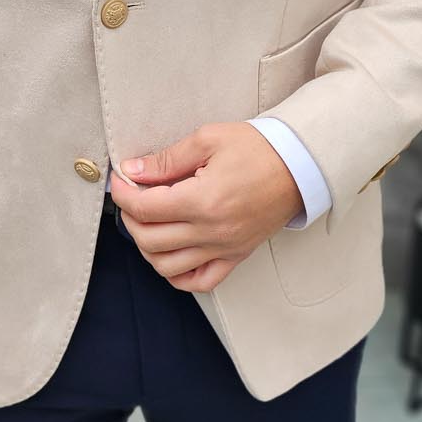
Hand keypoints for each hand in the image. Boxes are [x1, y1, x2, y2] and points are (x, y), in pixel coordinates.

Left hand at [109, 121, 302, 292]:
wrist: (300, 165)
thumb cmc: (258, 148)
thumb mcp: (208, 139)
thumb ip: (167, 159)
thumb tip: (133, 171)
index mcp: (203, 200)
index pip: (145, 208)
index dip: (123, 194)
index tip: (120, 180)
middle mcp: (212, 231)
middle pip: (149, 239)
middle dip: (130, 218)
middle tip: (131, 198)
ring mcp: (224, 249)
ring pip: (167, 267)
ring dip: (147, 248)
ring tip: (148, 224)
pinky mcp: (235, 256)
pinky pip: (199, 282)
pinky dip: (177, 275)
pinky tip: (170, 254)